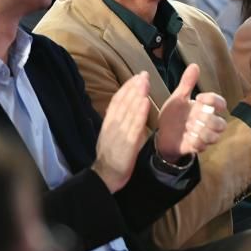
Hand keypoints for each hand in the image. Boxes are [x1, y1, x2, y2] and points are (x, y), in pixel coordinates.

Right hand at [94, 72, 151, 192]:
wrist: (105, 176)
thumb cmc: (110, 157)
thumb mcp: (109, 136)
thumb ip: (116, 122)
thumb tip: (123, 109)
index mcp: (109, 123)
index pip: (117, 101)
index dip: (126, 88)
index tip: (136, 77)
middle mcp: (113, 125)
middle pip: (123, 102)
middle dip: (134, 86)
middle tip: (144, 74)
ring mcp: (120, 133)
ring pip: (129, 110)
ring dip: (137, 94)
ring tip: (145, 82)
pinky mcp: (127, 143)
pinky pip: (134, 126)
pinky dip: (140, 113)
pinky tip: (146, 102)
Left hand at [155, 64, 227, 160]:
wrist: (161, 135)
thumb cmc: (172, 115)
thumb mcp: (177, 98)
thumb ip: (187, 83)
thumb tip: (194, 65)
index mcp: (205, 108)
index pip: (221, 103)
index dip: (213, 100)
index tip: (198, 98)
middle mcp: (208, 122)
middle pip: (222, 123)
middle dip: (207, 120)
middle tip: (191, 118)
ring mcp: (204, 136)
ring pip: (216, 135)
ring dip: (203, 132)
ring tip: (189, 128)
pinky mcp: (198, 147)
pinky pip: (204, 146)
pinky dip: (196, 141)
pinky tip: (187, 137)